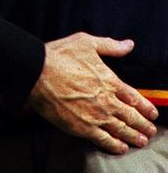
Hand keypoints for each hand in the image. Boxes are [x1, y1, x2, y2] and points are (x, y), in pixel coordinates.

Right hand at [29, 33, 157, 153]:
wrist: (38, 73)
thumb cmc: (59, 55)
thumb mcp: (86, 42)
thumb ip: (110, 45)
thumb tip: (128, 44)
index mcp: (109, 80)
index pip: (135, 98)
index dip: (146, 107)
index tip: (152, 113)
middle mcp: (107, 101)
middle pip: (131, 117)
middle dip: (144, 125)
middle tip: (151, 130)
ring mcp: (96, 116)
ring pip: (121, 130)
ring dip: (134, 136)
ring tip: (141, 141)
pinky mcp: (83, 128)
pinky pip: (104, 140)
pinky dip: (115, 145)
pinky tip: (120, 147)